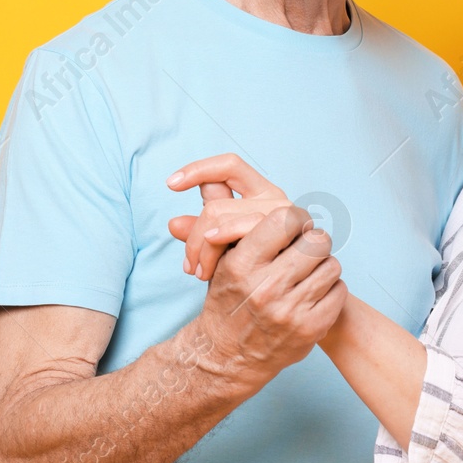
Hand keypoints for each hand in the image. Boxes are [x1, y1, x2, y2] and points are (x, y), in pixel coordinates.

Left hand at [167, 154, 297, 280]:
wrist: (290, 296)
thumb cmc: (258, 269)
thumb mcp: (224, 246)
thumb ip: (201, 231)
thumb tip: (172, 224)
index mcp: (261, 191)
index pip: (229, 166)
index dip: (198, 169)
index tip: (170, 185)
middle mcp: (276, 199)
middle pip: (217, 205)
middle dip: (194, 237)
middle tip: (188, 266)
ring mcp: (287, 217)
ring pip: (229, 221)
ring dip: (205, 249)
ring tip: (199, 273)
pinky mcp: (292, 237)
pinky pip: (248, 236)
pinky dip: (223, 249)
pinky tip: (212, 271)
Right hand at [190, 204, 346, 379]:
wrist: (228, 355)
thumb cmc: (226, 300)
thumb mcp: (219, 260)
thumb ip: (224, 220)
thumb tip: (213, 179)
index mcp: (242, 265)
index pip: (284, 219)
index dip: (294, 219)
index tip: (293, 226)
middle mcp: (266, 288)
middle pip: (316, 240)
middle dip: (312, 241)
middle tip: (304, 247)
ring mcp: (290, 311)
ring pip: (331, 264)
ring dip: (323, 265)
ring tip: (307, 272)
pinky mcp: (311, 330)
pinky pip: (339, 291)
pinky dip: (330, 289)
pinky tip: (313, 293)